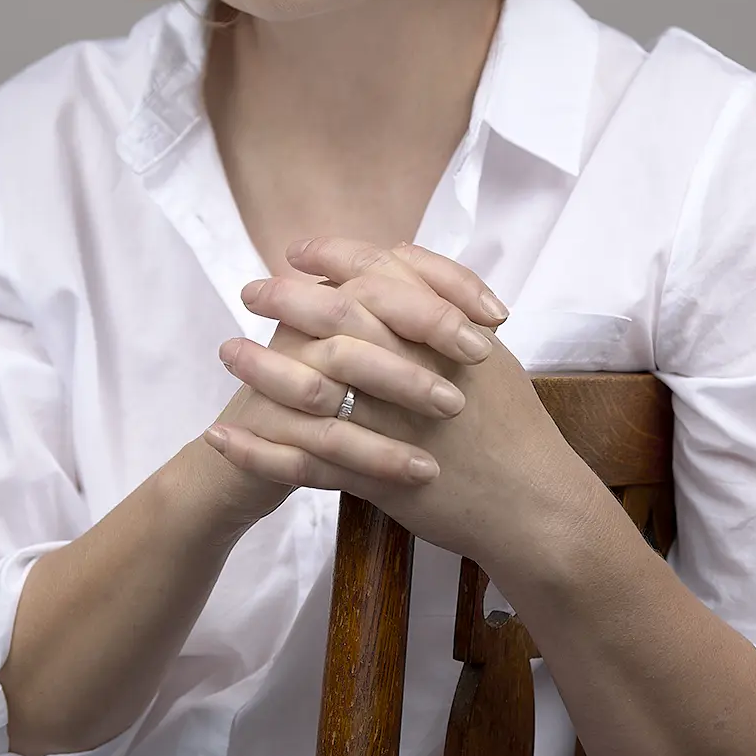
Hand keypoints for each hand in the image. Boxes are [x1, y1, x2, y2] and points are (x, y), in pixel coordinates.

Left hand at [205, 239, 592, 563]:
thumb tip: (402, 262)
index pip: (381, 276)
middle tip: (250, 288)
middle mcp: (415, 369)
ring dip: (262, 366)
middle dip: (287, 298)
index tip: (297, 251)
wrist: (534, 504)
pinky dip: (260, 450)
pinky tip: (222, 439)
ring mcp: (393, 423)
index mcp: (443, 335)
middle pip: (338, 318)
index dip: (336, 257)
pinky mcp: (377, 476)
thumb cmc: (514, 427)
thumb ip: (445, 306)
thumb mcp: (490, 353)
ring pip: (313, 385)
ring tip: (226, 352)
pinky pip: (306, 459)